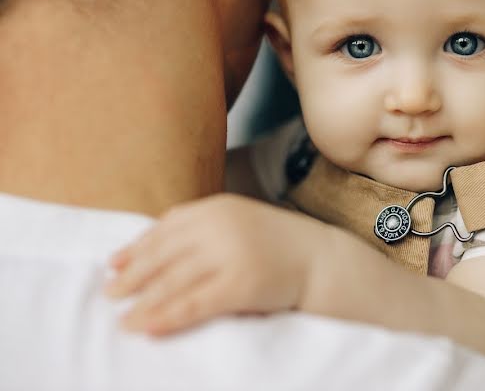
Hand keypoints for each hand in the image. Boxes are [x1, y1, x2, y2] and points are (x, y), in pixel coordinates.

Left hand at [105, 194, 325, 334]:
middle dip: (132, 276)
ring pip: (173, 282)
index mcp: (218, 207)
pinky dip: (168, 317)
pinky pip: (195, 304)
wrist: (324, 260)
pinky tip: (149, 328)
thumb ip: (203, 228)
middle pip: (163, 254)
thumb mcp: (239, 222)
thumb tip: (151, 247)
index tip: (114, 264)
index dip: (137, 246)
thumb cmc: (278, 245)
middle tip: (109, 295)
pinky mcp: (241, 284)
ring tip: (123, 320)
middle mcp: (221, 226)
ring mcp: (231, 254)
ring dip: (143, 303)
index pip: (166, 227)